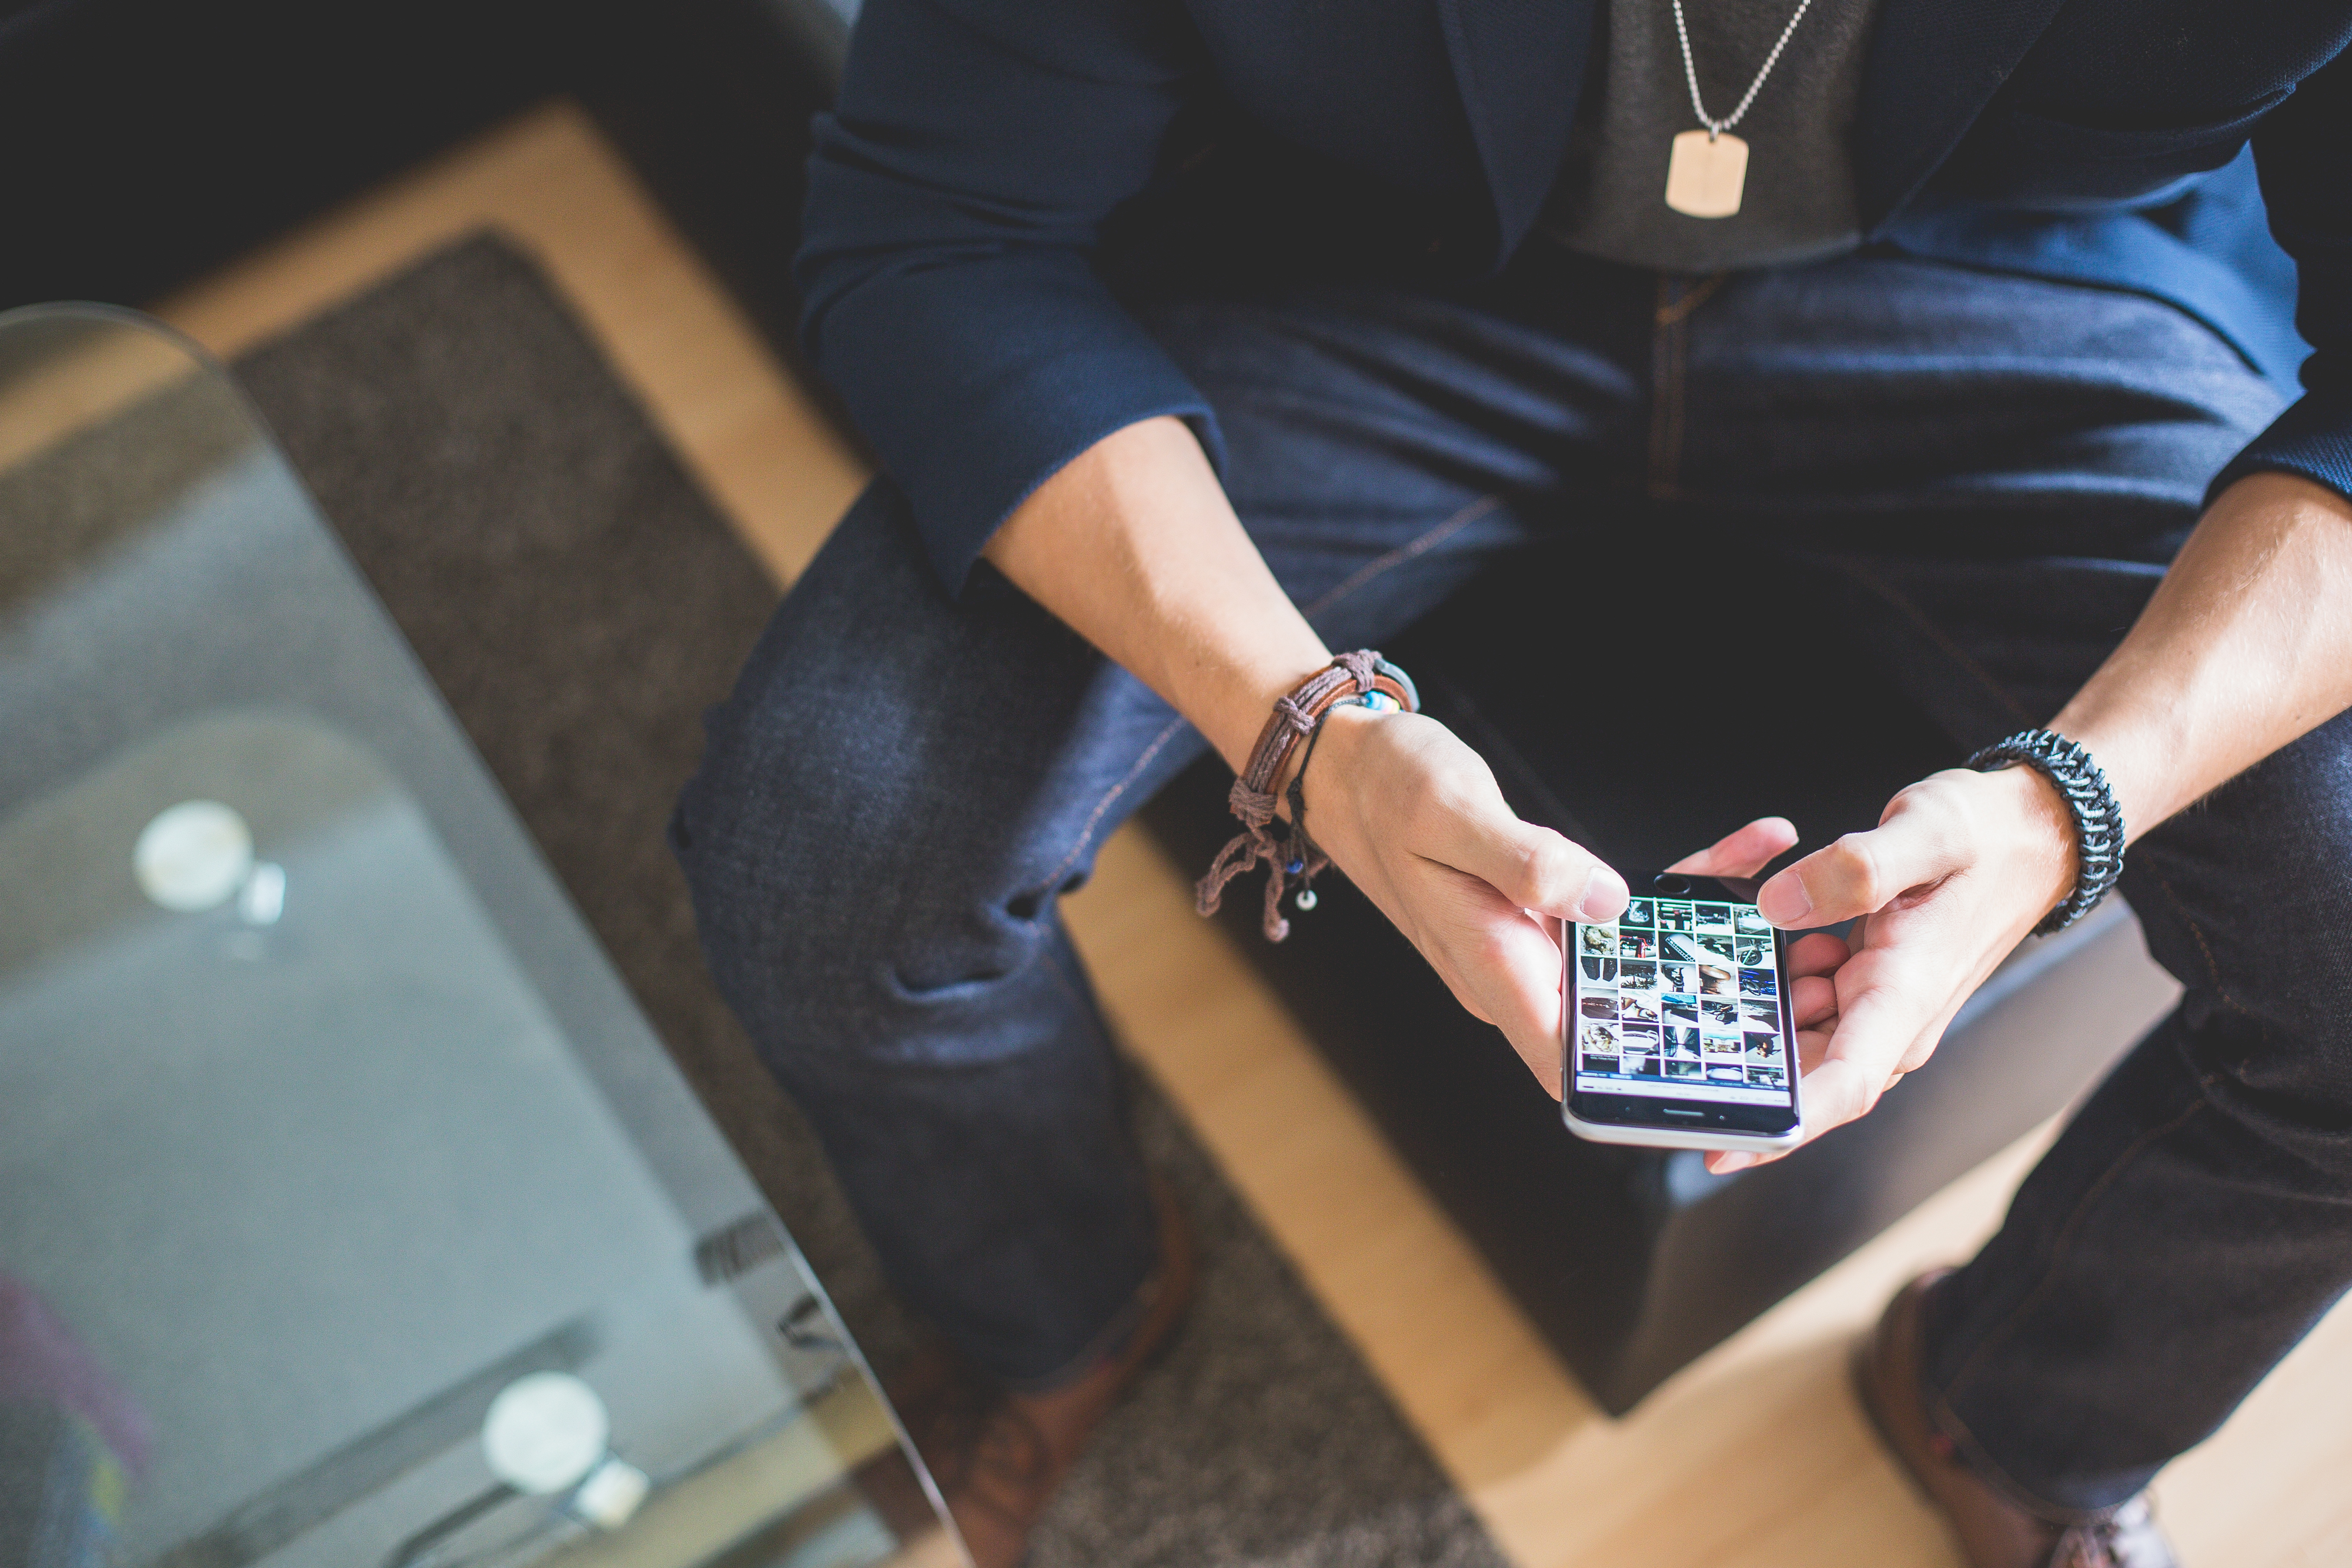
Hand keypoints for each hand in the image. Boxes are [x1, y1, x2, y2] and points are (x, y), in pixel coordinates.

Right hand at [1300, 703, 1796, 1094]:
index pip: (1570, 1063)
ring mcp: (1526, 948)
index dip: (1636, 1094)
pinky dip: (1667, 901)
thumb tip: (1606, 903)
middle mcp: (1510, 972)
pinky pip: (1614, 926)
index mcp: (1489, 964)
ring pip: (1626, 972)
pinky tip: (1724, 863)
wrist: (1346, 767)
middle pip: (1616, 1023)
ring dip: (1693, 945)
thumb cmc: (1390, 788)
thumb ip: (1526, 862)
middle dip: (1695, 1012)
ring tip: (1767, 893)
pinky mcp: (1538, 916)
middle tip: (1778, 981)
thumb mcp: (1452, 811)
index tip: (1710, 1093)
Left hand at [1703, 764, 2076, 1174]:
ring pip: (1796, 1038)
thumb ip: (1855, 869)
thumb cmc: (1990, 837)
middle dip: (1742, 1067)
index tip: (1721, 1148)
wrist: (2036, 835)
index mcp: (1906, 993)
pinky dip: (1780, 977)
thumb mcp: (1927, 831)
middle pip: (1804, 1075)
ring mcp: (1879, 1006)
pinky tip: (1780, 927)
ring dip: (1760, 1006)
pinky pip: (1806, 1005)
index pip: (1844, 1085)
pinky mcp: (1867, 986)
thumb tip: (1777, 905)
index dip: (1782, 1127)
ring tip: (1745, 945)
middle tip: (1686, 1026)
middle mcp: (1892, 1017)